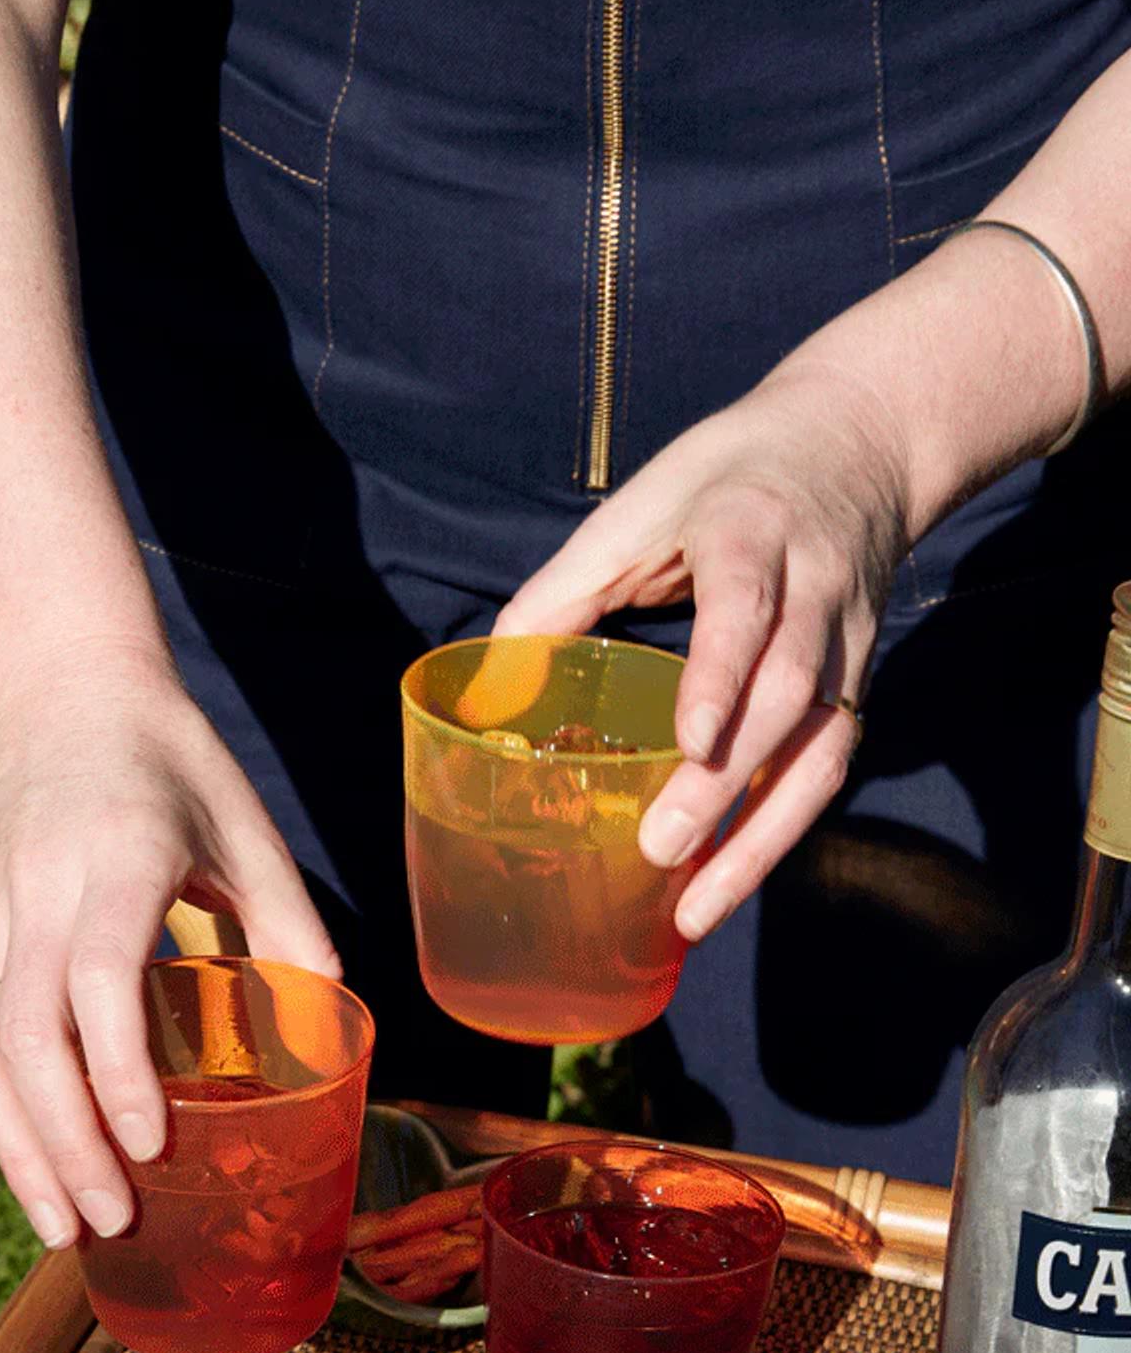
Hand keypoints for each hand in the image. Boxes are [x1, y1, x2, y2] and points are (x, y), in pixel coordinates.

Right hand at [0, 638, 339, 1248]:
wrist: (54, 682)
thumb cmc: (167, 756)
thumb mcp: (243, 819)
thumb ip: (287, 919)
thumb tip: (329, 1026)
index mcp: (117, 855)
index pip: (97, 977)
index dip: (118, 1069)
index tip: (150, 1145)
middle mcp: (38, 887)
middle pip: (25, 1036)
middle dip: (63, 1143)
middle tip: (112, 1222)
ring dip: (17, 1148)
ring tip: (62, 1227)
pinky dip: (0, 1113)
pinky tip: (38, 1169)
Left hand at [496, 361, 912, 940]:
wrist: (861, 441)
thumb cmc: (728, 477)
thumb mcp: (641, 503)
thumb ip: (565, 587)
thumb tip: (490, 681)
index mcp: (753, 531)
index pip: (747, 605)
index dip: (722, 672)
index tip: (692, 738)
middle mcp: (816, 590)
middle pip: (784, 693)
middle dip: (726, 781)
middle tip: (661, 850)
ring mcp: (849, 644)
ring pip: (820, 748)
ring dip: (761, 838)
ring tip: (697, 911)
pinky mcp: (857, 684)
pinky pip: (824, 769)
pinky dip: (778, 832)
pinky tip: (726, 883)